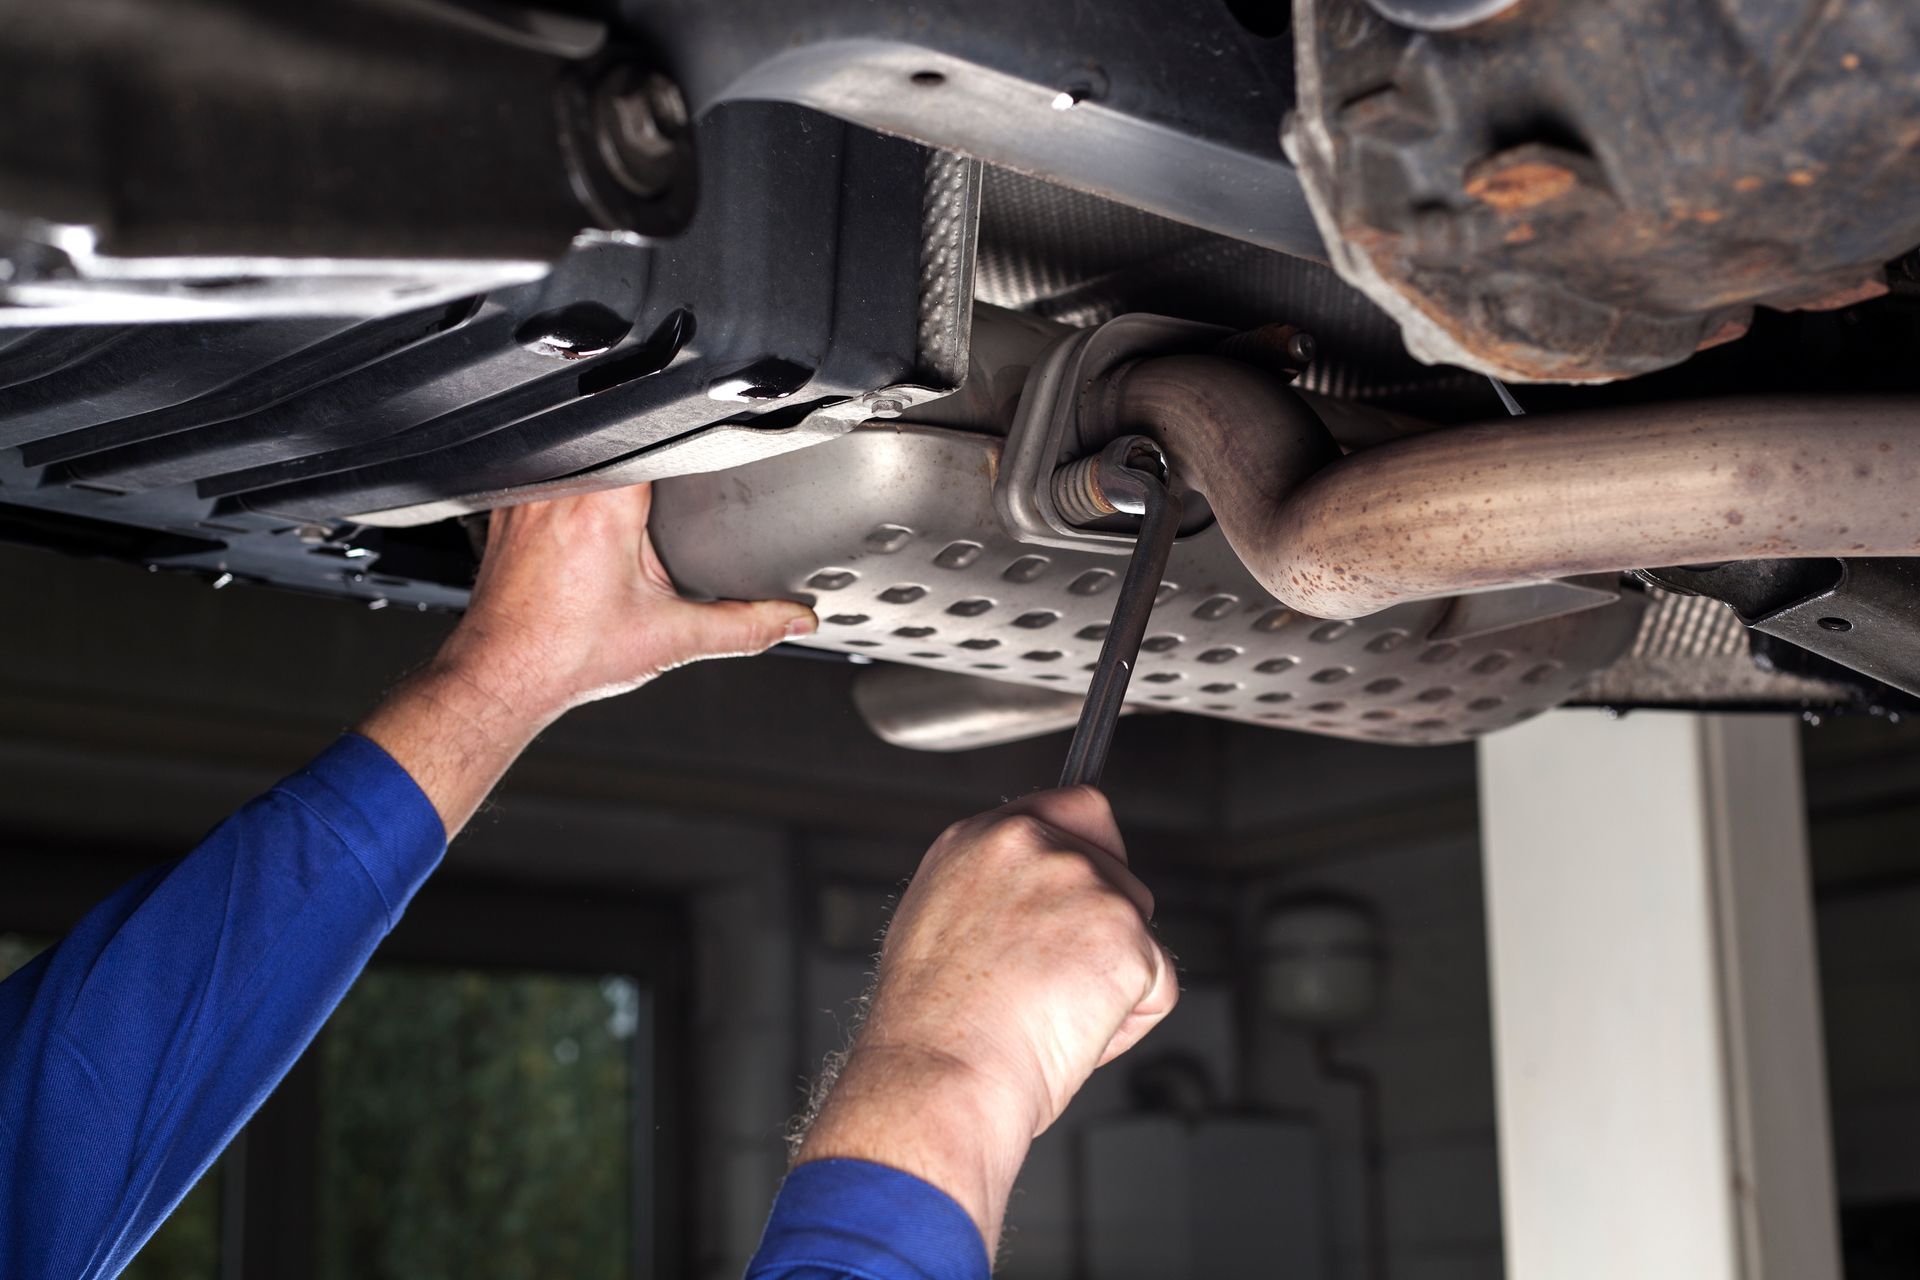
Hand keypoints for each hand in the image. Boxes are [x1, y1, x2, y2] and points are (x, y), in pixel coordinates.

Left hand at [438, 482, 816, 721]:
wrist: (504, 676)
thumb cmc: (567, 656)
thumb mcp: (672, 638)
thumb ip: (743, 626)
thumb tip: (791, 619)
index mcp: (605, 504)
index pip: (656, 440)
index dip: (682, 451)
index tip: (688, 484)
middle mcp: (559, 489)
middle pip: (621, 447)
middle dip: (648, 479)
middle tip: (648, 530)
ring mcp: (526, 495)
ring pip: (582, 459)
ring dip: (606, 484)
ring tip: (612, 537)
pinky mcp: (507, 509)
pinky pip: (549, 480)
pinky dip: (571, 499)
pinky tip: (579, 542)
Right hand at [795, 787, 1177, 1247]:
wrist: (937, 1078)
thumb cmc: (930, 1033)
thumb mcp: (938, 926)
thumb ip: (994, 892)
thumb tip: (1033, 906)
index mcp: (978, 840)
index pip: (1075, 808)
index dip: (1096, 853)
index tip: (1093, 890)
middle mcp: (1032, 845)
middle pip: (1120, 872)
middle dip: (1107, 930)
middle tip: (1053, 986)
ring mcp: (1082, 885)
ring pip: (1139, 933)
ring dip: (1114, 979)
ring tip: (1048, 1017)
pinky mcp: (1125, 936)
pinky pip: (1158, 986)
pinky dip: (1129, 1023)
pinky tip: (1072, 1035)